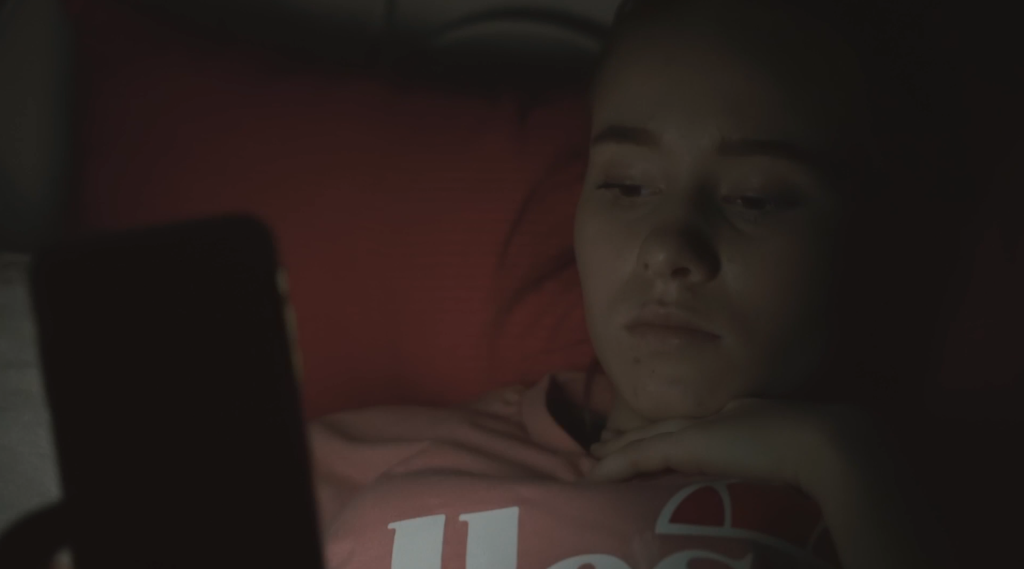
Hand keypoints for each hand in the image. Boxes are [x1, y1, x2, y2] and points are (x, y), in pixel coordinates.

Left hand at [587, 398, 882, 497]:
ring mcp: (697, 429)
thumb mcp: (785, 454)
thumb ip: (767, 457)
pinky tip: (593, 475)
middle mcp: (709, 418)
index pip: (685, 428)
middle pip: (657, 429)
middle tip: (600, 445)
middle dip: (628, 438)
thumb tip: (768, 474)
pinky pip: (639, 457)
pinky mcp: (687, 444)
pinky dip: (613, 467)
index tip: (640, 439)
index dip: (661, 434)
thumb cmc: (814, 452)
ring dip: (614, 454)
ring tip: (591, 460)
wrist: (821, 444)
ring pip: (643, 441)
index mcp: (732, 417)